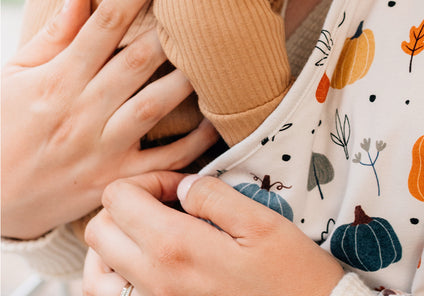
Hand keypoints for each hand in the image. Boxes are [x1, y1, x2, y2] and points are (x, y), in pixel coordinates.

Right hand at [0, 0, 218, 239]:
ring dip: (191, 79)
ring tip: (226, 53)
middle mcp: (82, 110)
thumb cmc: (0, 128)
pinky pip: (163, 163)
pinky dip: (195, 144)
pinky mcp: (113, 182)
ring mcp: (99, 149)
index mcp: (58, 78)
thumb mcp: (13, 76)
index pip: (108, 18)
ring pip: (156, 106)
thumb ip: (53, 34)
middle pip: (140, 58)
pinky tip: (219, 119)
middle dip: (178, 25)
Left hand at [83, 173, 344, 295]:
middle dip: (126, 205)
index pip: (119, 198)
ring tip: (153, 232)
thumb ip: (215, 196)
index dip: (147, 180)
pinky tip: (148, 265)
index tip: (178, 186)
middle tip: (166, 204)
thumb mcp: (262, 222)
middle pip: (99, 229)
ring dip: (115, 242)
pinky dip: (115, 277)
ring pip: (95, 270)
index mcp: (178, 248)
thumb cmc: (291, 273)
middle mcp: (154, 281)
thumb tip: (183, 183)